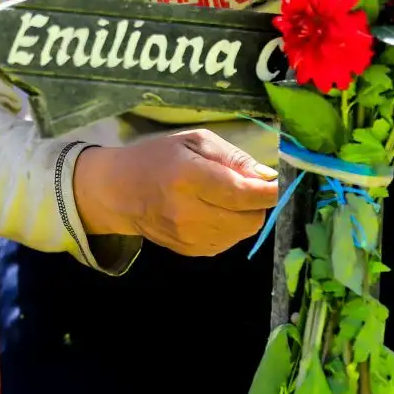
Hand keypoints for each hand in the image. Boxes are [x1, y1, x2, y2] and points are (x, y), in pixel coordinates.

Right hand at [74, 129, 279, 256]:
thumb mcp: (194, 141)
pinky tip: (212, 212)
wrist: (119, 191)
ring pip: (243, 232)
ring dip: (244, 215)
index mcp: (188, 178)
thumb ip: (233, 157)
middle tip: (245, 187)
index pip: (243, 194)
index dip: (269, 191)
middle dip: (257, 203)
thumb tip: (267, 177)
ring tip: (223, 198)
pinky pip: (228, 241)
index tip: (275, 182)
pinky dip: (230, 227)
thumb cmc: (158, 158)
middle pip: (250, 218)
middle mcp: (188, 212)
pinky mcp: (190, 251)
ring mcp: (188, 236)